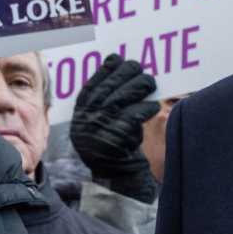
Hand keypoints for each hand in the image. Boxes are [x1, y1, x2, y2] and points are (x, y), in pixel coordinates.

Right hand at [69, 54, 160, 202]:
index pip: (92, 84)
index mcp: (81, 112)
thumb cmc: (112, 141)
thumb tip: (118, 66)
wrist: (116, 175)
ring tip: (150, 83)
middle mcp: (87, 118)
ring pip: (124, 96)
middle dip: (128, 73)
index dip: (106, 69)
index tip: (118, 59)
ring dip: (140, 86)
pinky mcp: (117, 138)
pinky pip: (135, 115)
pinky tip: (151, 106)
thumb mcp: (98, 121)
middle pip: (110, 86)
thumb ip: (103, 100)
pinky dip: (146, 108)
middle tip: (141, 70)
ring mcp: (101, 128)